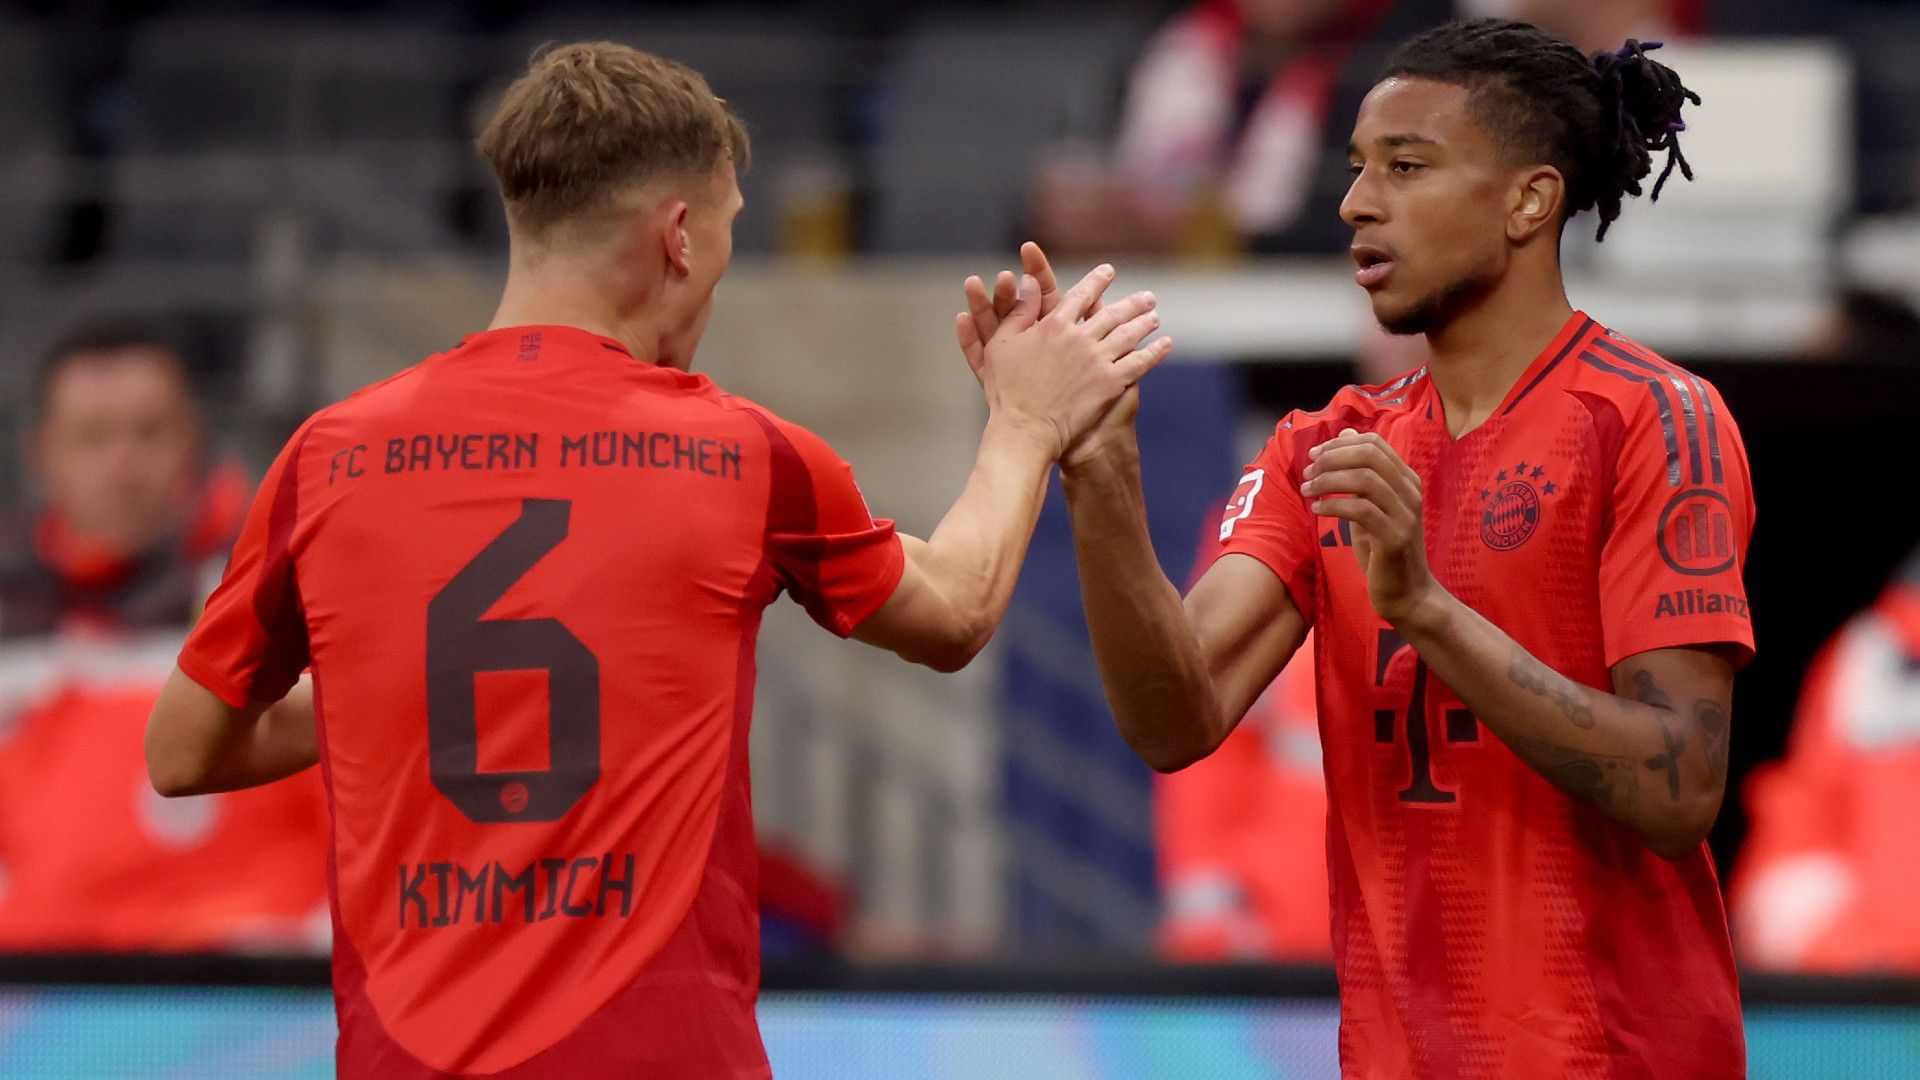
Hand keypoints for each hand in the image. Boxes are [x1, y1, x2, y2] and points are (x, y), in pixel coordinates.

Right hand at [957, 261, 1169, 458]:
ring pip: (1129, 334)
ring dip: (1145, 323)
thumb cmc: (1006, 390)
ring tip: (1155, 317)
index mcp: (1054, 324)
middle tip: (1147, 298)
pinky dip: (1154, 352)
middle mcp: (1080, 337)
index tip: (1108, 272)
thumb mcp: (1001, 345)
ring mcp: (1098, 359)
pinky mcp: (1111, 382)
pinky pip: (1139, 363)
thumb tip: (1029, 282)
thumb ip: (1019, 311)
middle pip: (1112, 314)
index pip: (1081, 296)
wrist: (1025, 428)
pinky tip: (1165, 344)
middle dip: (1132, 303)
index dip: (1096, 282)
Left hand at [1301, 428, 1437, 624]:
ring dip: (1329, 480)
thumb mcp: (1369, 506)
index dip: (1340, 444)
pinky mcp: (1395, 537)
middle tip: (1307, 472)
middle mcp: (1410, 492)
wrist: (1408, 594)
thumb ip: (1358, 475)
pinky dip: (1334, 505)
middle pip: (1369, 455)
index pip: (1375, 444)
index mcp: (1407, 480)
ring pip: (1365, 479)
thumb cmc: (1384, 550)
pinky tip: (1318, 510)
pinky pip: (1361, 510)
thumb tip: (1344, 435)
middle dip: (1331, 458)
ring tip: (1308, 490)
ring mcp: (1405, 514)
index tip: (1314, 454)